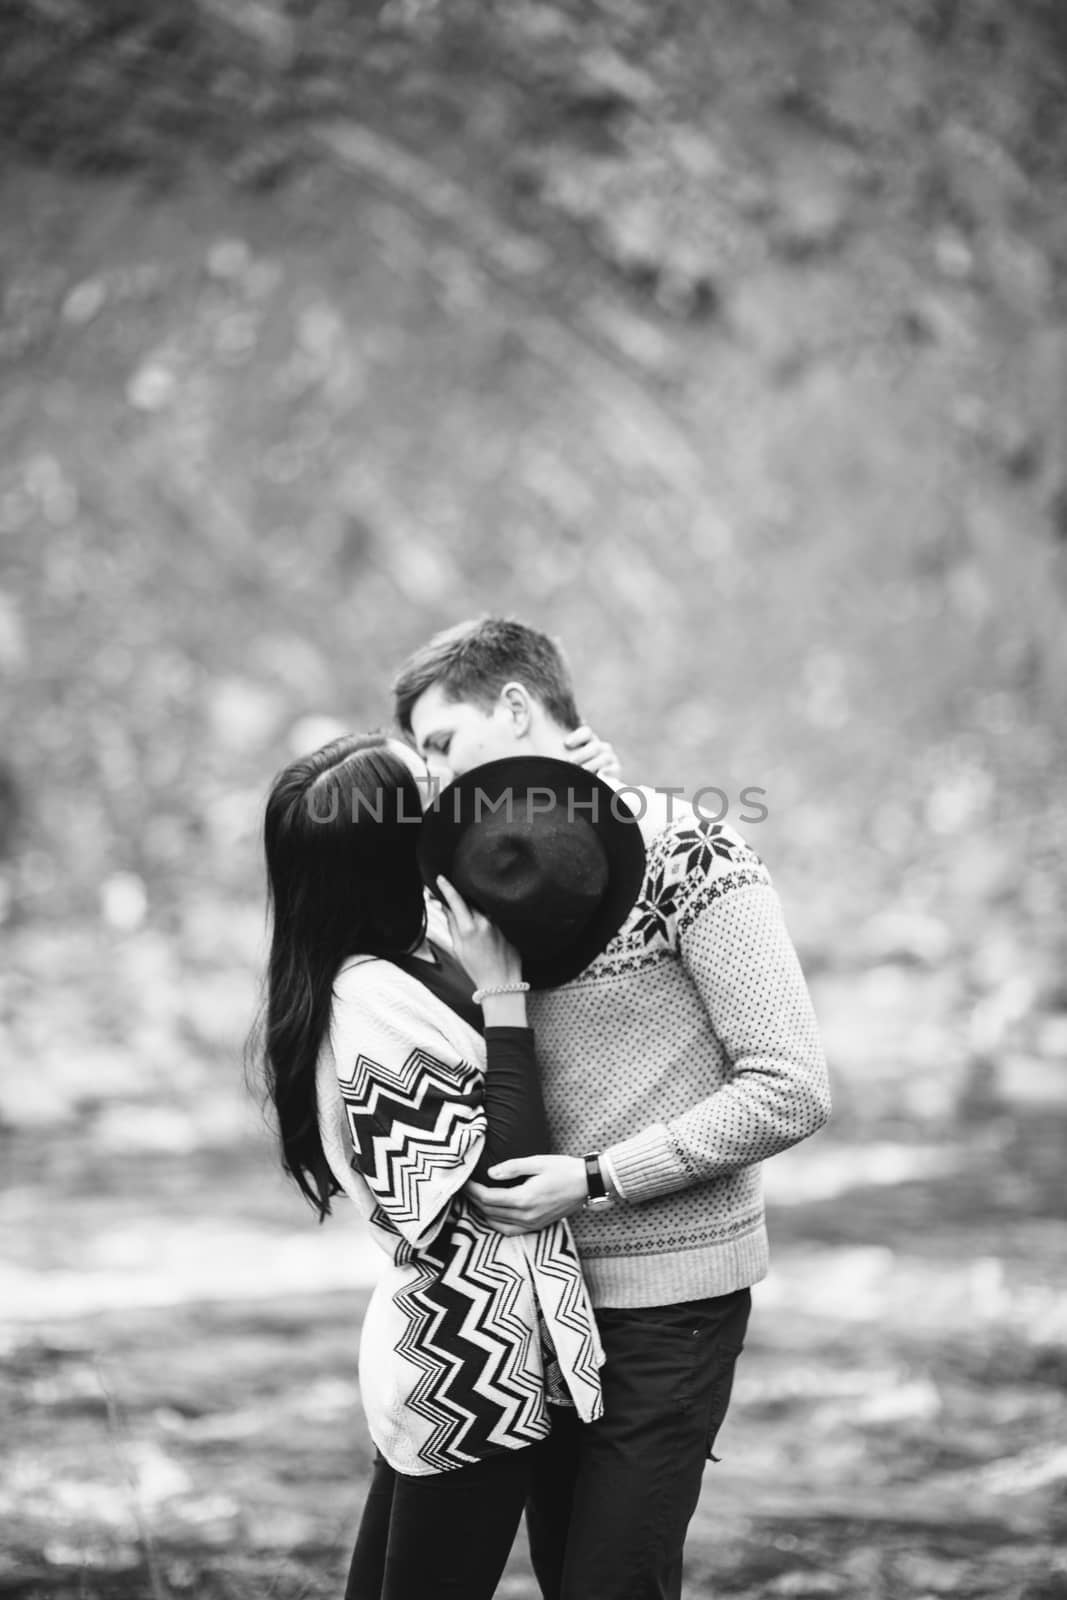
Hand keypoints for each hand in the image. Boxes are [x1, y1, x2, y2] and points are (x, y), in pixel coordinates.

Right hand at [436, 875, 521, 993]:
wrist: (501, 982)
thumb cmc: (478, 969)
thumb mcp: (458, 948)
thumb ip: (452, 925)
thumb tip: (445, 907)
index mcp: (469, 928)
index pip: (456, 900)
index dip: (447, 888)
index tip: (441, 878)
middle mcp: (485, 922)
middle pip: (470, 900)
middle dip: (461, 899)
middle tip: (453, 901)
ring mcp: (499, 923)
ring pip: (483, 906)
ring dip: (475, 908)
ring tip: (473, 923)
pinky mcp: (509, 926)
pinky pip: (495, 913)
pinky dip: (488, 915)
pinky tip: (487, 928)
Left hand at [467, 1155, 587, 1233]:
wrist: (588, 1185)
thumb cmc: (564, 1169)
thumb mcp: (538, 1162)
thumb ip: (512, 1168)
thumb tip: (490, 1174)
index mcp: (524, 1199)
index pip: (488, 1198)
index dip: (472, 1190)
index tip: (463, 1181)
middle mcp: (526, 1216)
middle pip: (489, 1211)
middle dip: (473, 1200)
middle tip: (464, 1188)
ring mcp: (532, 1224)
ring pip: (497, 1223)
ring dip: (482, 1212)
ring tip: (474, 1199)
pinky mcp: (537, 1226)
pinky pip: (510, 1230)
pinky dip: (496, 1223)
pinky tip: (492, 1214)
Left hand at [564, 725, 620, 780]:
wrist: (585, 789)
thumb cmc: (569, 770)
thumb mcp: (563, 758)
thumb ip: (559, 747)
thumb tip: (565, 730)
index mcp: (588, 741)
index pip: (586, 732)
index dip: (578, 736)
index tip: (566, 744)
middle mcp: (600, 747)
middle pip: (595, 746)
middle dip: (582, 754)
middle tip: (570, 761)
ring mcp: (609, 758)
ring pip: (605, 757)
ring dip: (592, 764)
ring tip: (582, 771)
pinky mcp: (616, 770)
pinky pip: (615, 769)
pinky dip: (609, 772)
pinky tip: (601, 774)